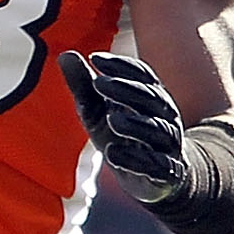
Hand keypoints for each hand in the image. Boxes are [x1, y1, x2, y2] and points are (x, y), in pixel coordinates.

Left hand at [59, 50, 186, 201]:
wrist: (156, 178)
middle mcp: (164, 117)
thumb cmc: (123, 137)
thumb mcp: (98, 111)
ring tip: (112, 118)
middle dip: (126, 89)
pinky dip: (134, 159)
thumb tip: (65, 54)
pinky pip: (156, 164)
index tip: (95, 58)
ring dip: (135, 124)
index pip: (144, 75)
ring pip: (157, 130)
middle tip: (99, 82)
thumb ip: (84, 87)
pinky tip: (112, 154)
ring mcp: (168, 145)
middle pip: (151, 99)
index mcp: (151, 98)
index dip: (122, 66)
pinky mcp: (166, 172)